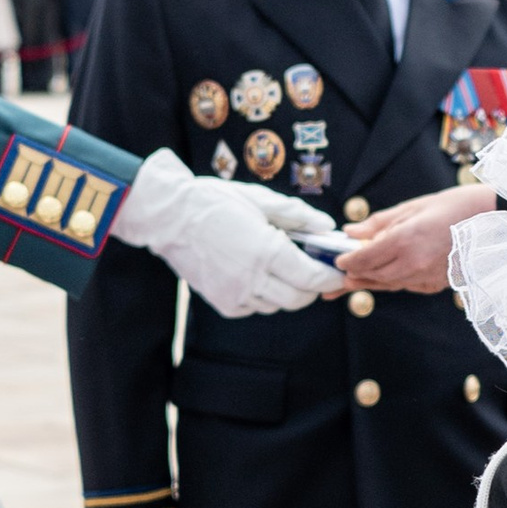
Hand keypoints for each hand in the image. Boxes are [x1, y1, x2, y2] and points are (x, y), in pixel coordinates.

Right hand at [113, 149, 337, 317]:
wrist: (168, 217)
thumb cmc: (214, 202)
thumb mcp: (260, 200)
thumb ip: (298, 216)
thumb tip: (328, 226)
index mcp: (265, 251)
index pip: (311, 277)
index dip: (330, 276)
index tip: (338, 272)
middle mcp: (252, 279)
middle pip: (299, 299)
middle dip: (312, 287)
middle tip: (315, 271)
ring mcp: (236, 294)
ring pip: (277, 305)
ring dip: (287, 290)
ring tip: (280, 266)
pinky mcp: (223, 303)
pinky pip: (255, 307)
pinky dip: (263, 295)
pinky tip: (255, 273)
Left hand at [334, 183, 498, 294]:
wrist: (492, 221)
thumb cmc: (453, 206)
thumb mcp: (412, 207)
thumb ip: (378, 222)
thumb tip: (350, 232)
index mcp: (404, 240)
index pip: (364, 258)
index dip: (347, 262)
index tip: (338, 261)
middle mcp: (413, 263)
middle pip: (373, 276)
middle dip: (354, 277)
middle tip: (337, 280)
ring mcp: (426, 277)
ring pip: (389, 284)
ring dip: (371, 282)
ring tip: (353, 283)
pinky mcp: (437, 285)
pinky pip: (407, 285)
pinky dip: (394, 281)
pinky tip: (385, 277)